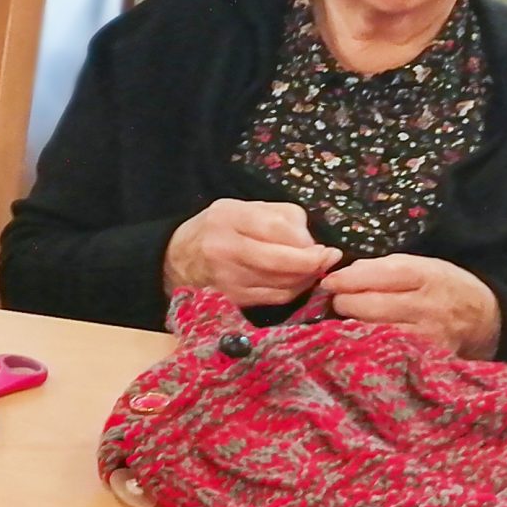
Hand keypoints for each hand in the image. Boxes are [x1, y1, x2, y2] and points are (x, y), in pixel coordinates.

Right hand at [163, 199, 342, 306]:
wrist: (178, 259)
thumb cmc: (218, 229)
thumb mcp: (243, 208)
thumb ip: (280, 217)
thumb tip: (311, 243)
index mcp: (227, 217)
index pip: (276, 228)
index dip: (305, 240)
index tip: (321, 244)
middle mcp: (223, 247)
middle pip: (280, 261)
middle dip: (312, 263)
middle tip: (328, 259)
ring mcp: (226, 277)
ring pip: (281, 283)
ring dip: (305, 278)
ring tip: (312, 268)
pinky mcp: (232, 298)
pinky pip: (274, 298)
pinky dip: (292, 291)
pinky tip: (296, 281)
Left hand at [321, 254, 501, 358]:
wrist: (485, 321)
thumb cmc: (445, 288)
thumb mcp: (423, 266)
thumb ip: (383, 268)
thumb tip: (343, 274)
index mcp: (427, 277)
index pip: (379, 276)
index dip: (347, 279)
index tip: (329, 282)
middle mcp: (428, 308)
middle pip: (370, 307)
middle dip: (345, 302)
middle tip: (338, 301)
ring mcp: (426, 339)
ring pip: (372, 331)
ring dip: (352, 325)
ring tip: (349, 318)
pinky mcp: (424, 361)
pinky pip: (384, 352)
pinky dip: (367, 343)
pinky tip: (361, 338)